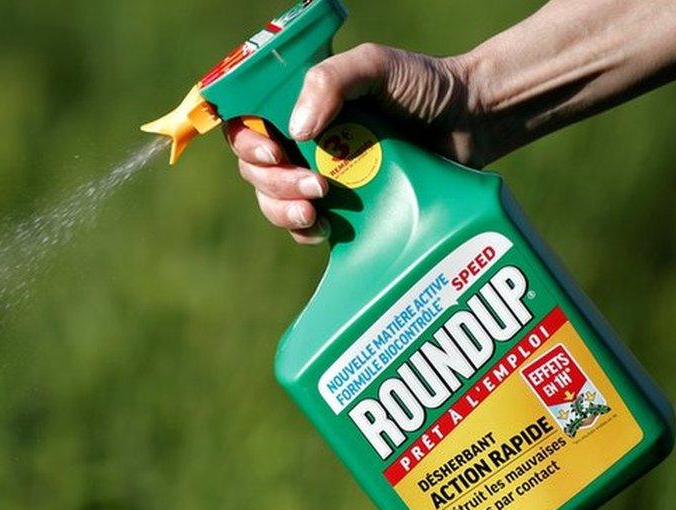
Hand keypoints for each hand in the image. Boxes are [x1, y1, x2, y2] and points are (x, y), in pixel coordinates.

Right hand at [226, 43, 478, 244]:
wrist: (473, 121)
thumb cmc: (423, 85)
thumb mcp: (375, 66)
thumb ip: (330, 81)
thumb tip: (296, 130)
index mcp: (300, 107)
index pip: (248, 125)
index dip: (247, 143)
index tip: (272, 153)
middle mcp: (303, 143)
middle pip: (255, 169)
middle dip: (273, 182)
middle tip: (314, 185)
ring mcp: (321, 178)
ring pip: (273, 201)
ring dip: (283, 209)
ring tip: (315, 210)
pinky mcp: (342, 211)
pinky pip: (304, 229)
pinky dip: (304, 232)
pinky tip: (324, 229)